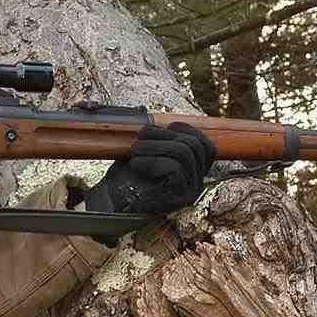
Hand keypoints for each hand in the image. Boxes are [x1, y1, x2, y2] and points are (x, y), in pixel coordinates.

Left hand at [84, 122, 215, 215]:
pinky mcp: (179, 199)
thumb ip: (156, 136)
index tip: (161, 129)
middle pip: (193, 144)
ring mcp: (190, 192)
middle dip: (162, 136)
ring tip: (134, 153)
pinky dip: (152, 161)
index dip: (185, 130)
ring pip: (184, 153)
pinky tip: (136, 165)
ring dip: (154, 147)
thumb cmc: (126, 177)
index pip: (205, 145)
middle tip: (138, 143)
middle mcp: (197, 182)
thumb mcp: (144, 150)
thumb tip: (146, 112)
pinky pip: (174, 168)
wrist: (111, 203)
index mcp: (194, 171)